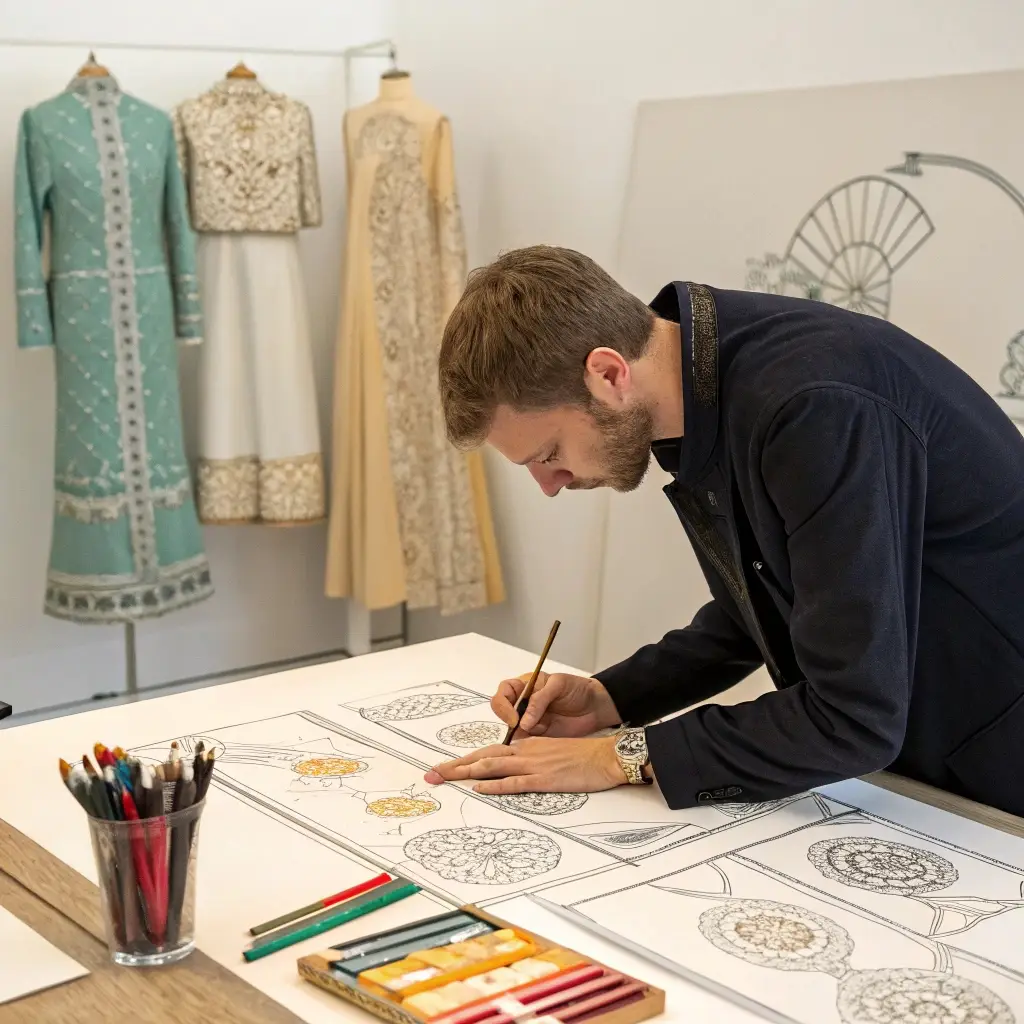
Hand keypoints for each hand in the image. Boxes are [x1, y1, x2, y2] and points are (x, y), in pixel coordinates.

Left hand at [423, 735, 625, 794]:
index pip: (489, 751)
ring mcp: (534, 765)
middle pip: (483, 756)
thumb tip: (513, 771)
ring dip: (466, 772)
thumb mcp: (552, 754)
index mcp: (527, 746)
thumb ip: (532, 760)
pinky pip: (515, 782)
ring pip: (492, 765)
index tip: (446, 767)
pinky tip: (480, 788)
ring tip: (445, 777)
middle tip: (432, 773)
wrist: (606, 756)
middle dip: (455, 765)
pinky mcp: (544, 779)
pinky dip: (495, 785)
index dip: (465, 759)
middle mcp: (525, 752)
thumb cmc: (583, 757)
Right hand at [492, 671, 620, 738]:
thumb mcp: (558, 685)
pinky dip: (526, 747)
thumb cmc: (577, 689)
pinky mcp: (538, 736)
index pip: (503, 693)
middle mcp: (523, 704)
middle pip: (503, 713)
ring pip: (512, 730)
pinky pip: (525, 743)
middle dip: (508, 722)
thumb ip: (539, 700)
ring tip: (533, 739)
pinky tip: (534, 748)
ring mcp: (530, 721)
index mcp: (525, 686)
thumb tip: (523, 722)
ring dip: (517, 736)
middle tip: (523, 729)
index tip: (513, 718)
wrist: (596, 707)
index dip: (503, 705)